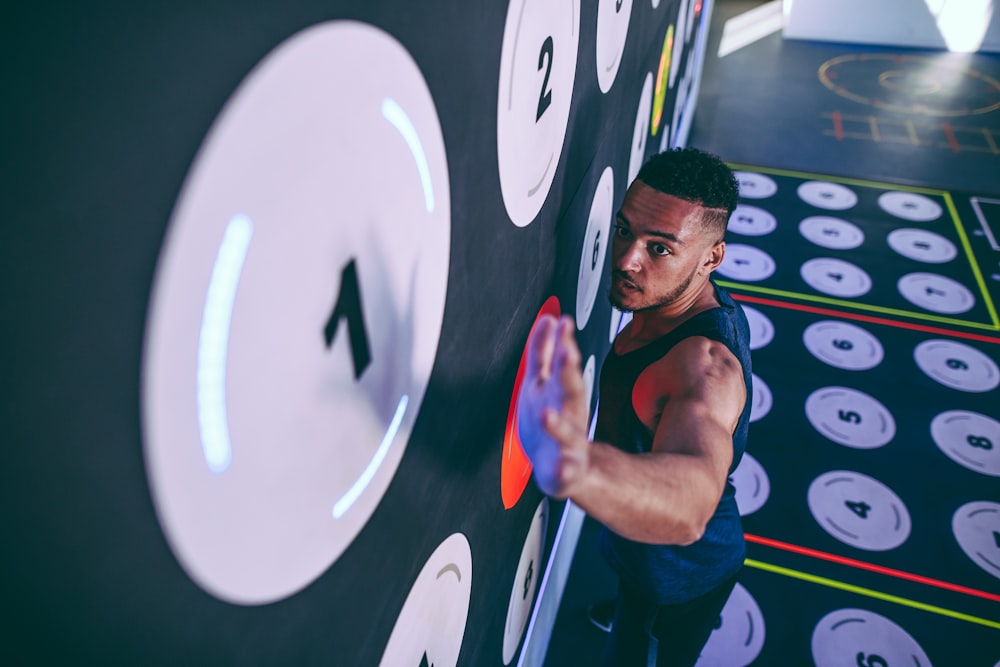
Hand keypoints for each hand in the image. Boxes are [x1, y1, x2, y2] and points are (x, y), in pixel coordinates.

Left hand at [516, 314, 590, 497]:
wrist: (565, 467)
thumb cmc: (552, 420)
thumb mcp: (544, 383)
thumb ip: (544, 352)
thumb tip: (549, 319)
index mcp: (561, 394)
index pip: (563, 365)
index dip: (563, 343)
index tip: (563, 323)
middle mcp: (569, 416)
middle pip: (571, 391)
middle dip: (569, 372)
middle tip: (567, 352)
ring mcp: (569, 443)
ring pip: (567, 432)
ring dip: (557, 423)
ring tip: (546, 413)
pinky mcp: (566, 471)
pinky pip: (567, 471)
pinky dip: (565, 469)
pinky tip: (563, 466)